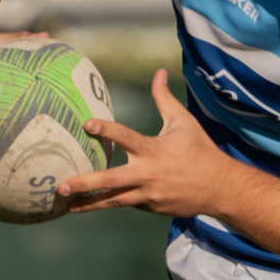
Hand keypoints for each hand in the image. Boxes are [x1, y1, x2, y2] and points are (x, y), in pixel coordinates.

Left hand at [58, 69, 236, 215]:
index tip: (86, 123)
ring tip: (66, 205)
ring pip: (114, 200)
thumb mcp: (183, 121)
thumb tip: (158, 72)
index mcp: (153, 149)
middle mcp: (147, 173)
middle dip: (84, 183)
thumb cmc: (199, 150)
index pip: (125, 136)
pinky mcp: (151, 207)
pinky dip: (113, 201)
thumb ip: (164, 98)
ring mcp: (149, 194)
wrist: (220, 187)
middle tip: (60, 185)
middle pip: (110, 180)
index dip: (106, 129)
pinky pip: (129, 203)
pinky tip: (94, 204)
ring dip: (88, 203)